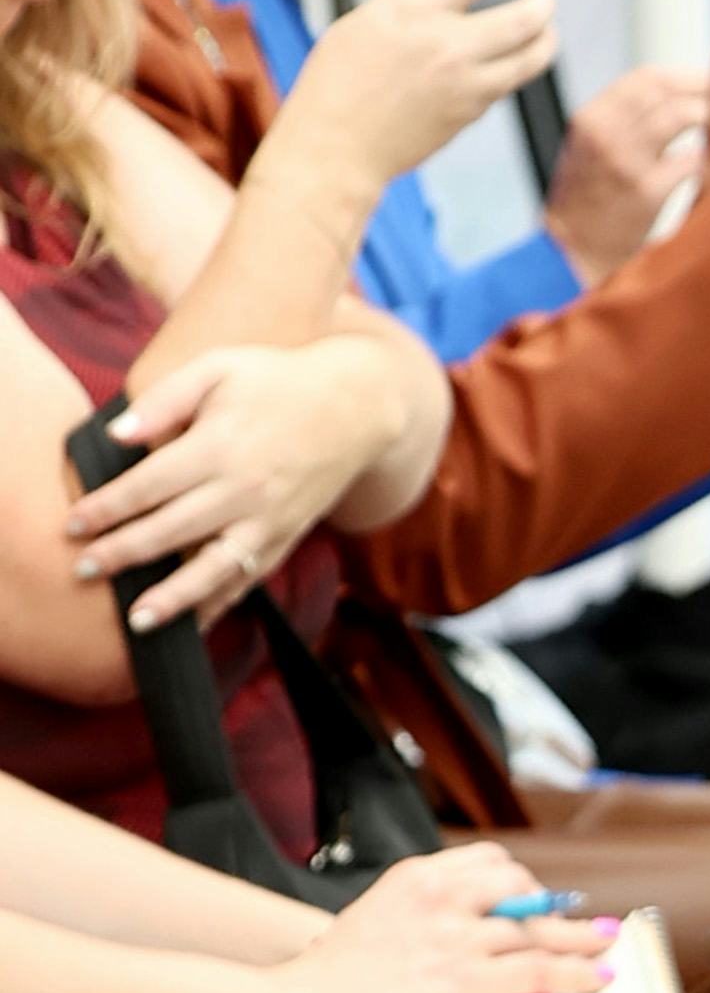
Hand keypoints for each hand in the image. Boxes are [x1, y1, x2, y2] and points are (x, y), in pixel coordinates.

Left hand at [67, 336, 423, 629]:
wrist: (355, 409)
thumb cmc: (276, 382)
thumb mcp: (218, 369)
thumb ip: (163, 400)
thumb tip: (116, 435)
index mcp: (220, 446)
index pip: (148, 486)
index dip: (106, 508)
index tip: (72, 524)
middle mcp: (243, 490)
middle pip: (170, 531)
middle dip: (121, 553)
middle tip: (82, 569)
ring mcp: (267, 521)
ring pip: (211, 569)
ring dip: (171, 598)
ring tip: (135, 620)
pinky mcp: (284, 538)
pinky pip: (246, 580)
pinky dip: (217, 605)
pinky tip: (191, 623)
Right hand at [243, 880, 613, 992]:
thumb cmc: (320, 990)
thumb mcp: (369, 935)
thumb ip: (414, 933)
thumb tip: (452, 962)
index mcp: (412, 881)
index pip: (487, 862)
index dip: (520, 881)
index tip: (535, 897)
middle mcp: (440, 900)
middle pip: (523, 890)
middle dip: (553, 907)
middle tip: (578, 923)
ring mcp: (456, 940)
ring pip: (541, 931)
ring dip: (580, 941)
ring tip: (607, 946)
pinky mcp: (468, 983)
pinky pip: (543, 972)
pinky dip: (579, 975)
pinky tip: (598, 981)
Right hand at [285, 0, 566, 194]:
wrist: (334, 150)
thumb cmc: (337, 82)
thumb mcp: (367, 20)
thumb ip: (415, 3)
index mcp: (413, 10)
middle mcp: (448, 46)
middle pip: (529, 17)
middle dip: (545, 0)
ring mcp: (466, 84)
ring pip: (534, 56)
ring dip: (544, 36)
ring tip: (537, 25)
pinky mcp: (472, 114)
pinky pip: (509, 83)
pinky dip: (514, 65)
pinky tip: (504, 57)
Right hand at [542, 58, 709, 284]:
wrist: (572, 251)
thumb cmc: (591, 198)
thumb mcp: (593, 145)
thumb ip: (626, 117)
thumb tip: (679, 92)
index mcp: (591, 118)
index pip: (646, 78)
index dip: (684, 78)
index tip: (708, 84)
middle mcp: (604, 134)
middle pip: (666, 90)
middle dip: (703, 91)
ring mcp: (625, 162)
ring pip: (681, 115)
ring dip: (708, 118)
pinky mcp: (646, 192)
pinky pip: (691, 160)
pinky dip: (706, 160)